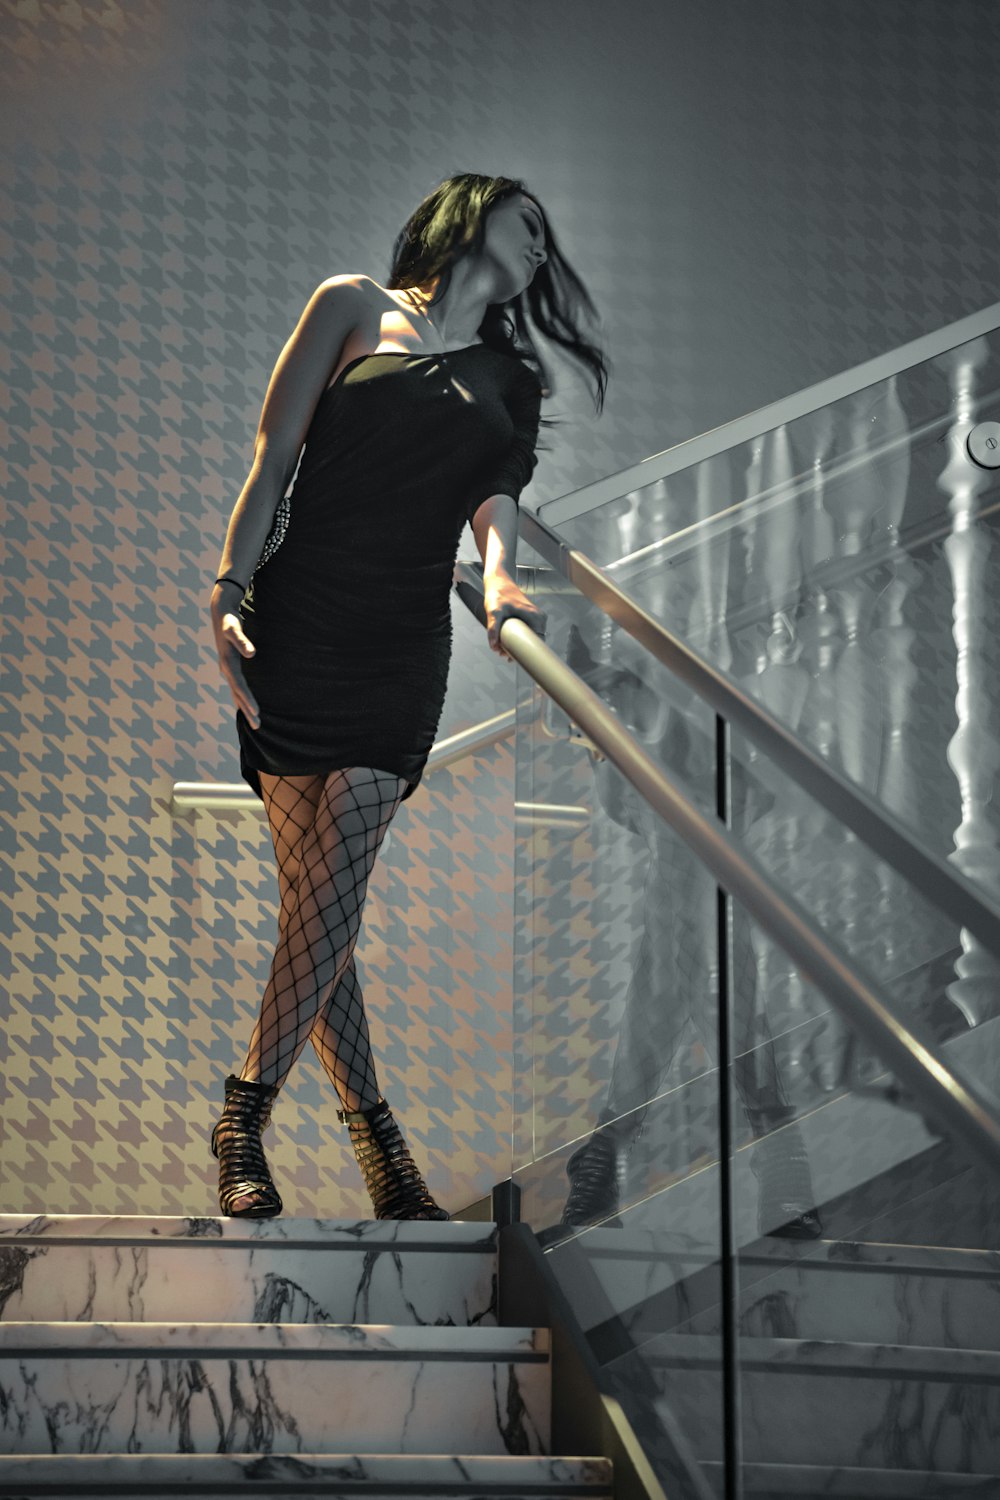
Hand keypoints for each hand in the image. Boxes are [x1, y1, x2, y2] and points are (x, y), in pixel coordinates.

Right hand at [211, 581, 259, 727]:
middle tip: (257, 727)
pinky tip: (246, 705)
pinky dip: (242, 698)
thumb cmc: (229, 621)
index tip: (256, 712)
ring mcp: (227, 669)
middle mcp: (226, 669)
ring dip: (244, 707)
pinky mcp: (231, 666)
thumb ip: (242, 640)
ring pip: (236, 693)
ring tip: (254, 722)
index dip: (247, 699)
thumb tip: (251, 653)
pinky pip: (237, 687)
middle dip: (247, 710)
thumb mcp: (235, 629)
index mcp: (227, 663)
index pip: (239, 686)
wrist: (220, 614)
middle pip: (237, 694)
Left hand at [483, 572, 546, 662]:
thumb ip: (493, 629)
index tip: (512, 658)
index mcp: (536, 618)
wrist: (498, 582)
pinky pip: (527, 632)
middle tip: (502, 653)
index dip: (525, 654)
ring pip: (529, 638)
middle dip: (518, 650)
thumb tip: (494, 646)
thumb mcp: (494, 612)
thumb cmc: (498, 594)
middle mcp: (539, 618)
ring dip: (517, 645)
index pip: (537, 643)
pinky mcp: (531, 617)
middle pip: (533, 642)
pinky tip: (505, 641)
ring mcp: (536, 617)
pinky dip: (517, 638)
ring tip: (501, 647)